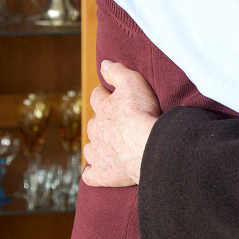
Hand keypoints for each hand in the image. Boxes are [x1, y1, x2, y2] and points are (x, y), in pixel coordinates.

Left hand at [81, 60, 161, 187]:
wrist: (148, 146)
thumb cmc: (142, 113)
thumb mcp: (132, 82)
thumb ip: (117, 71)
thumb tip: (103, 63)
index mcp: (103, 109)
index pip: (97, 97)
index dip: (103, 94)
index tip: (109, 94)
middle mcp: (96, 131)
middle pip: (93, 124)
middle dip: (101, 121)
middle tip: (115, 122)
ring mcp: (98, 154)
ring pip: (90, 148)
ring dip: (96, 146)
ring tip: (108, 146)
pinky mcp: (103, 174)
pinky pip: (90, 175)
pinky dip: (93, 172)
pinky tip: (99, 171)